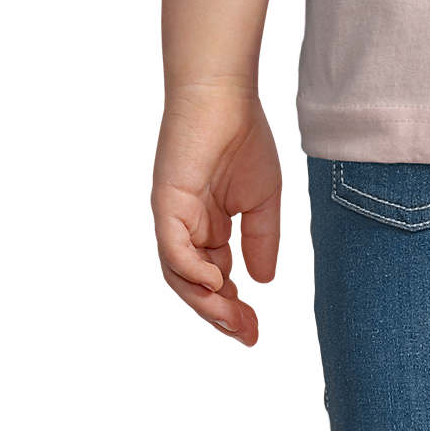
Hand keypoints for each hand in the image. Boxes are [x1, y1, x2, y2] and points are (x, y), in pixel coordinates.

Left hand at [151, 83, 282, 344]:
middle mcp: (186, 229)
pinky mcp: (166, 205)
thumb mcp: (263, 199)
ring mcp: (174, 219)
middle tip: (247, 334)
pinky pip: (173, 249)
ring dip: (205, 302)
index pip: (217, 280)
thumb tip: (262, 282)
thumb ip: (261, 240)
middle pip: (196, 286)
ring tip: (233, 319)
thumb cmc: (243, 136)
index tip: (256, 331)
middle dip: (220, 315)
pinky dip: (191, 271)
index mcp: (208, 227)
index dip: (234, 309)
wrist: (224, 95)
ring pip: (181, 276)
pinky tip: (217, 283)